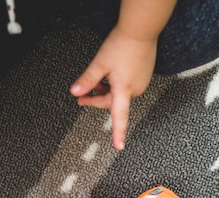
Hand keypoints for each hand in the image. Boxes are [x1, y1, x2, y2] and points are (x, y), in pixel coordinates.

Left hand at [70, 27, 156, 149]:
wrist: (140, 30)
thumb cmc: (123, 45)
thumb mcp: (100, 63)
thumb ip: (87, 79)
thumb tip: (75, 91)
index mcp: (124, 90)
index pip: (120, 117)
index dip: (119, 134)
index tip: (119, 146)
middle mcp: (135, 90)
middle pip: (113, 103)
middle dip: (97, 100)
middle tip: (82, 97)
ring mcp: (141, 83)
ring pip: (119, 94)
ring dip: (106, 91)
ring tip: (95, 81)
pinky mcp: (143, 76)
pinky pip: (126, 86)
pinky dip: (116, 84)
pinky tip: (110, 74)